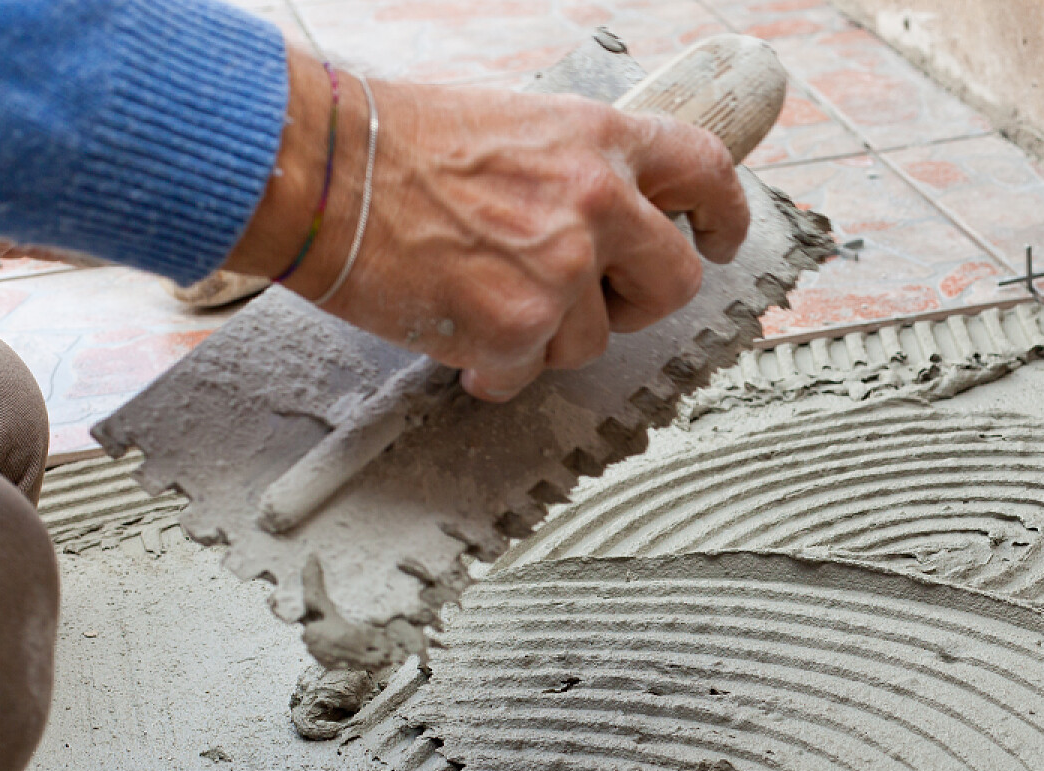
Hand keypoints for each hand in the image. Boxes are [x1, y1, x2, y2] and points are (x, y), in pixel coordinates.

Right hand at [225, 47, 749, 401]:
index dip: (725, 214)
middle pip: (675, 281)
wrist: (318, 166)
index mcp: (599, 140)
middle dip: (640, 303)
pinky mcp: (518, 327)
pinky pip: (528, 373)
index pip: (704, 171)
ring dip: (544, 334)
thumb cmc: (392, 140)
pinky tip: (455, 330)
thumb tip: (606, 214)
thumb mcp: (512, 124)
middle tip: (595, 302)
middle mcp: (595, 203)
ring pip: (593, 340)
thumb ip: (573, 169)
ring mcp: (561, 270)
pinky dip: (494, 368)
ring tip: (479, 293)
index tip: (721, 239)